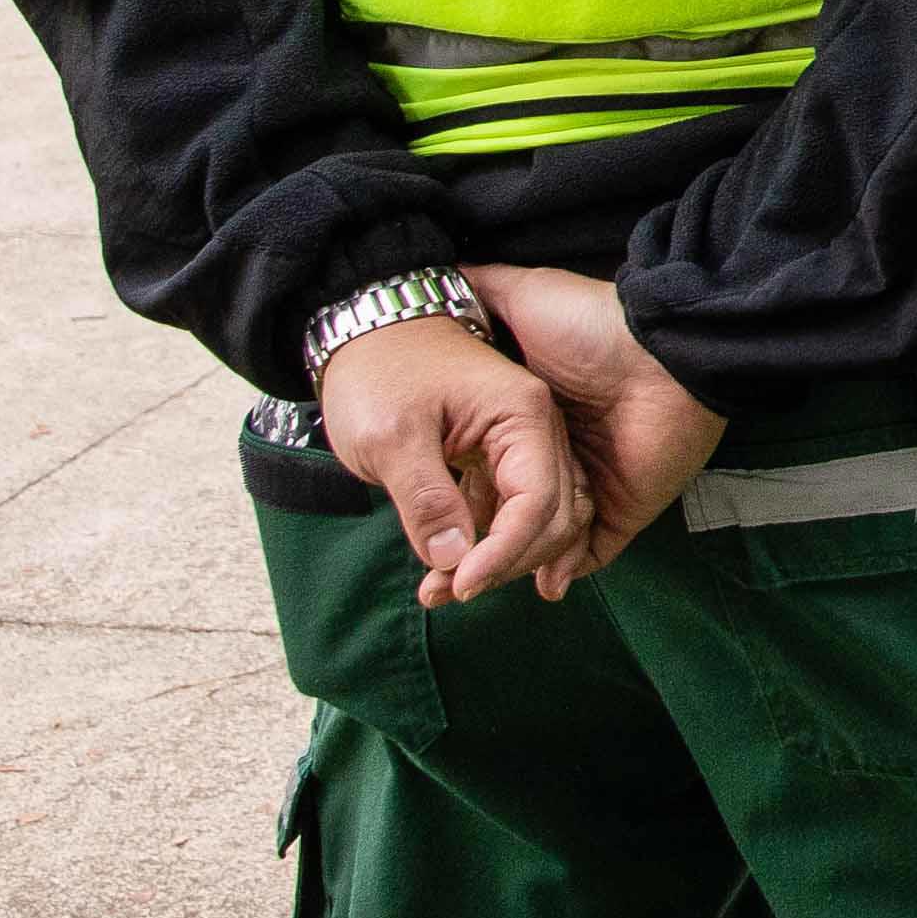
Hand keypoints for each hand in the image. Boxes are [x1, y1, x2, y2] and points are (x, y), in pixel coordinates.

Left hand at [316, 314, 584, 605]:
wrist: (365, 325)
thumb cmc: (377, 370)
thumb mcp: (391, 438)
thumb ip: (426, 499)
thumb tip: (454, 560)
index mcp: (523, 416)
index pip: (537, 502)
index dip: (504, 553)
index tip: (461, 586)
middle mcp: (536, 428)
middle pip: (550, 515)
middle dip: (505, 563)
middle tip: (448, 592)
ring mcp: (520, 440)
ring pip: (536, 515)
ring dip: (498, 557)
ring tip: (442, 588)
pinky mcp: (497, 452)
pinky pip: (510, 505)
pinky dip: (486, 538)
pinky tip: (450, 563)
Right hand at [464, 265, 725, 596]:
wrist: (660, 349)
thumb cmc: (592, 324)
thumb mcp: (524, 298)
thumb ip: (483, 291)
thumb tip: (446, 277)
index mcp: (528, 425)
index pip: (479, 480)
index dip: (444, 509)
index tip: (416, 533)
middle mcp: (556, 460)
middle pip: (502, 523)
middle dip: (467, 558)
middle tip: (434, 586)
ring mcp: (592, 488)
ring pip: (539, 545)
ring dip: (503, 570)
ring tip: (463, 588)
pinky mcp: (623, 509)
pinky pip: (588, 553)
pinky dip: (560, 571)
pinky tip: (533, 583)